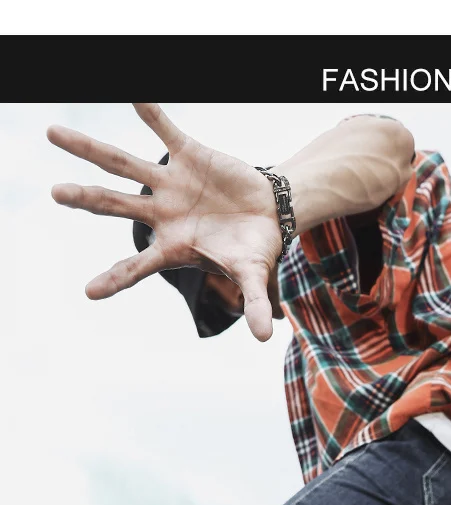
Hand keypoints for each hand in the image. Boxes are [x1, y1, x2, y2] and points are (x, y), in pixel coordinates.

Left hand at [48, 103, 282, 340]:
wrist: (270, 212)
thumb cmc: (254, 250)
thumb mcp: (254, 276)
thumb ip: (254, 302)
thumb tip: (265, 338)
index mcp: (172, 248)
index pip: (137, 268)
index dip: (116, 279)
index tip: (90, 292)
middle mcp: (162, 214)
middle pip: (115, 205)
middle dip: (86, 199)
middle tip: (54, 193)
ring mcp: (170, 184)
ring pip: (122, 164)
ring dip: (89, 150)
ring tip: (52, 133)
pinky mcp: (189, 155)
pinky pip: (164, 129)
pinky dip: (149, 111)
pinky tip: (130, 92)